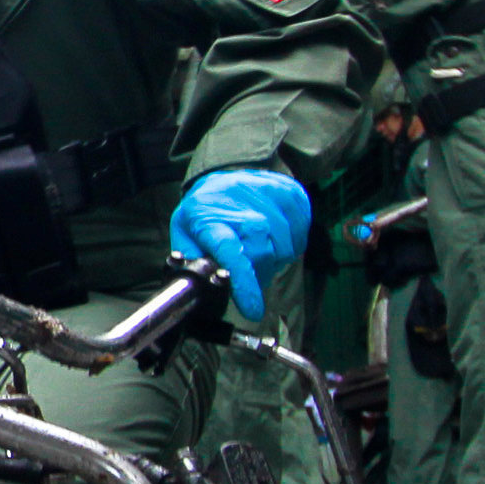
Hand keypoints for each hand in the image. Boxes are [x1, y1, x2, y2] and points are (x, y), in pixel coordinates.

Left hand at [171, 166, 312, 320]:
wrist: (227, 174)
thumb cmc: (205, 209)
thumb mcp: (184, 231)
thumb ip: (190, 258)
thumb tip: (198, 284)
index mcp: (210, 217)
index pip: (231, 252)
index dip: (244, 283)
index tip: (252, 309)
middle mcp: (242, 204)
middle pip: (262, 254)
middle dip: (258, 274)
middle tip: (248, 277)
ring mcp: (269, 196)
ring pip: (284, 248)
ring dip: (274, 260)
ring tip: (257, 250)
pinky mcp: (291, 194)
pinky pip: (300, 235)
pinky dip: (290, 245)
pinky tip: (273, 237)